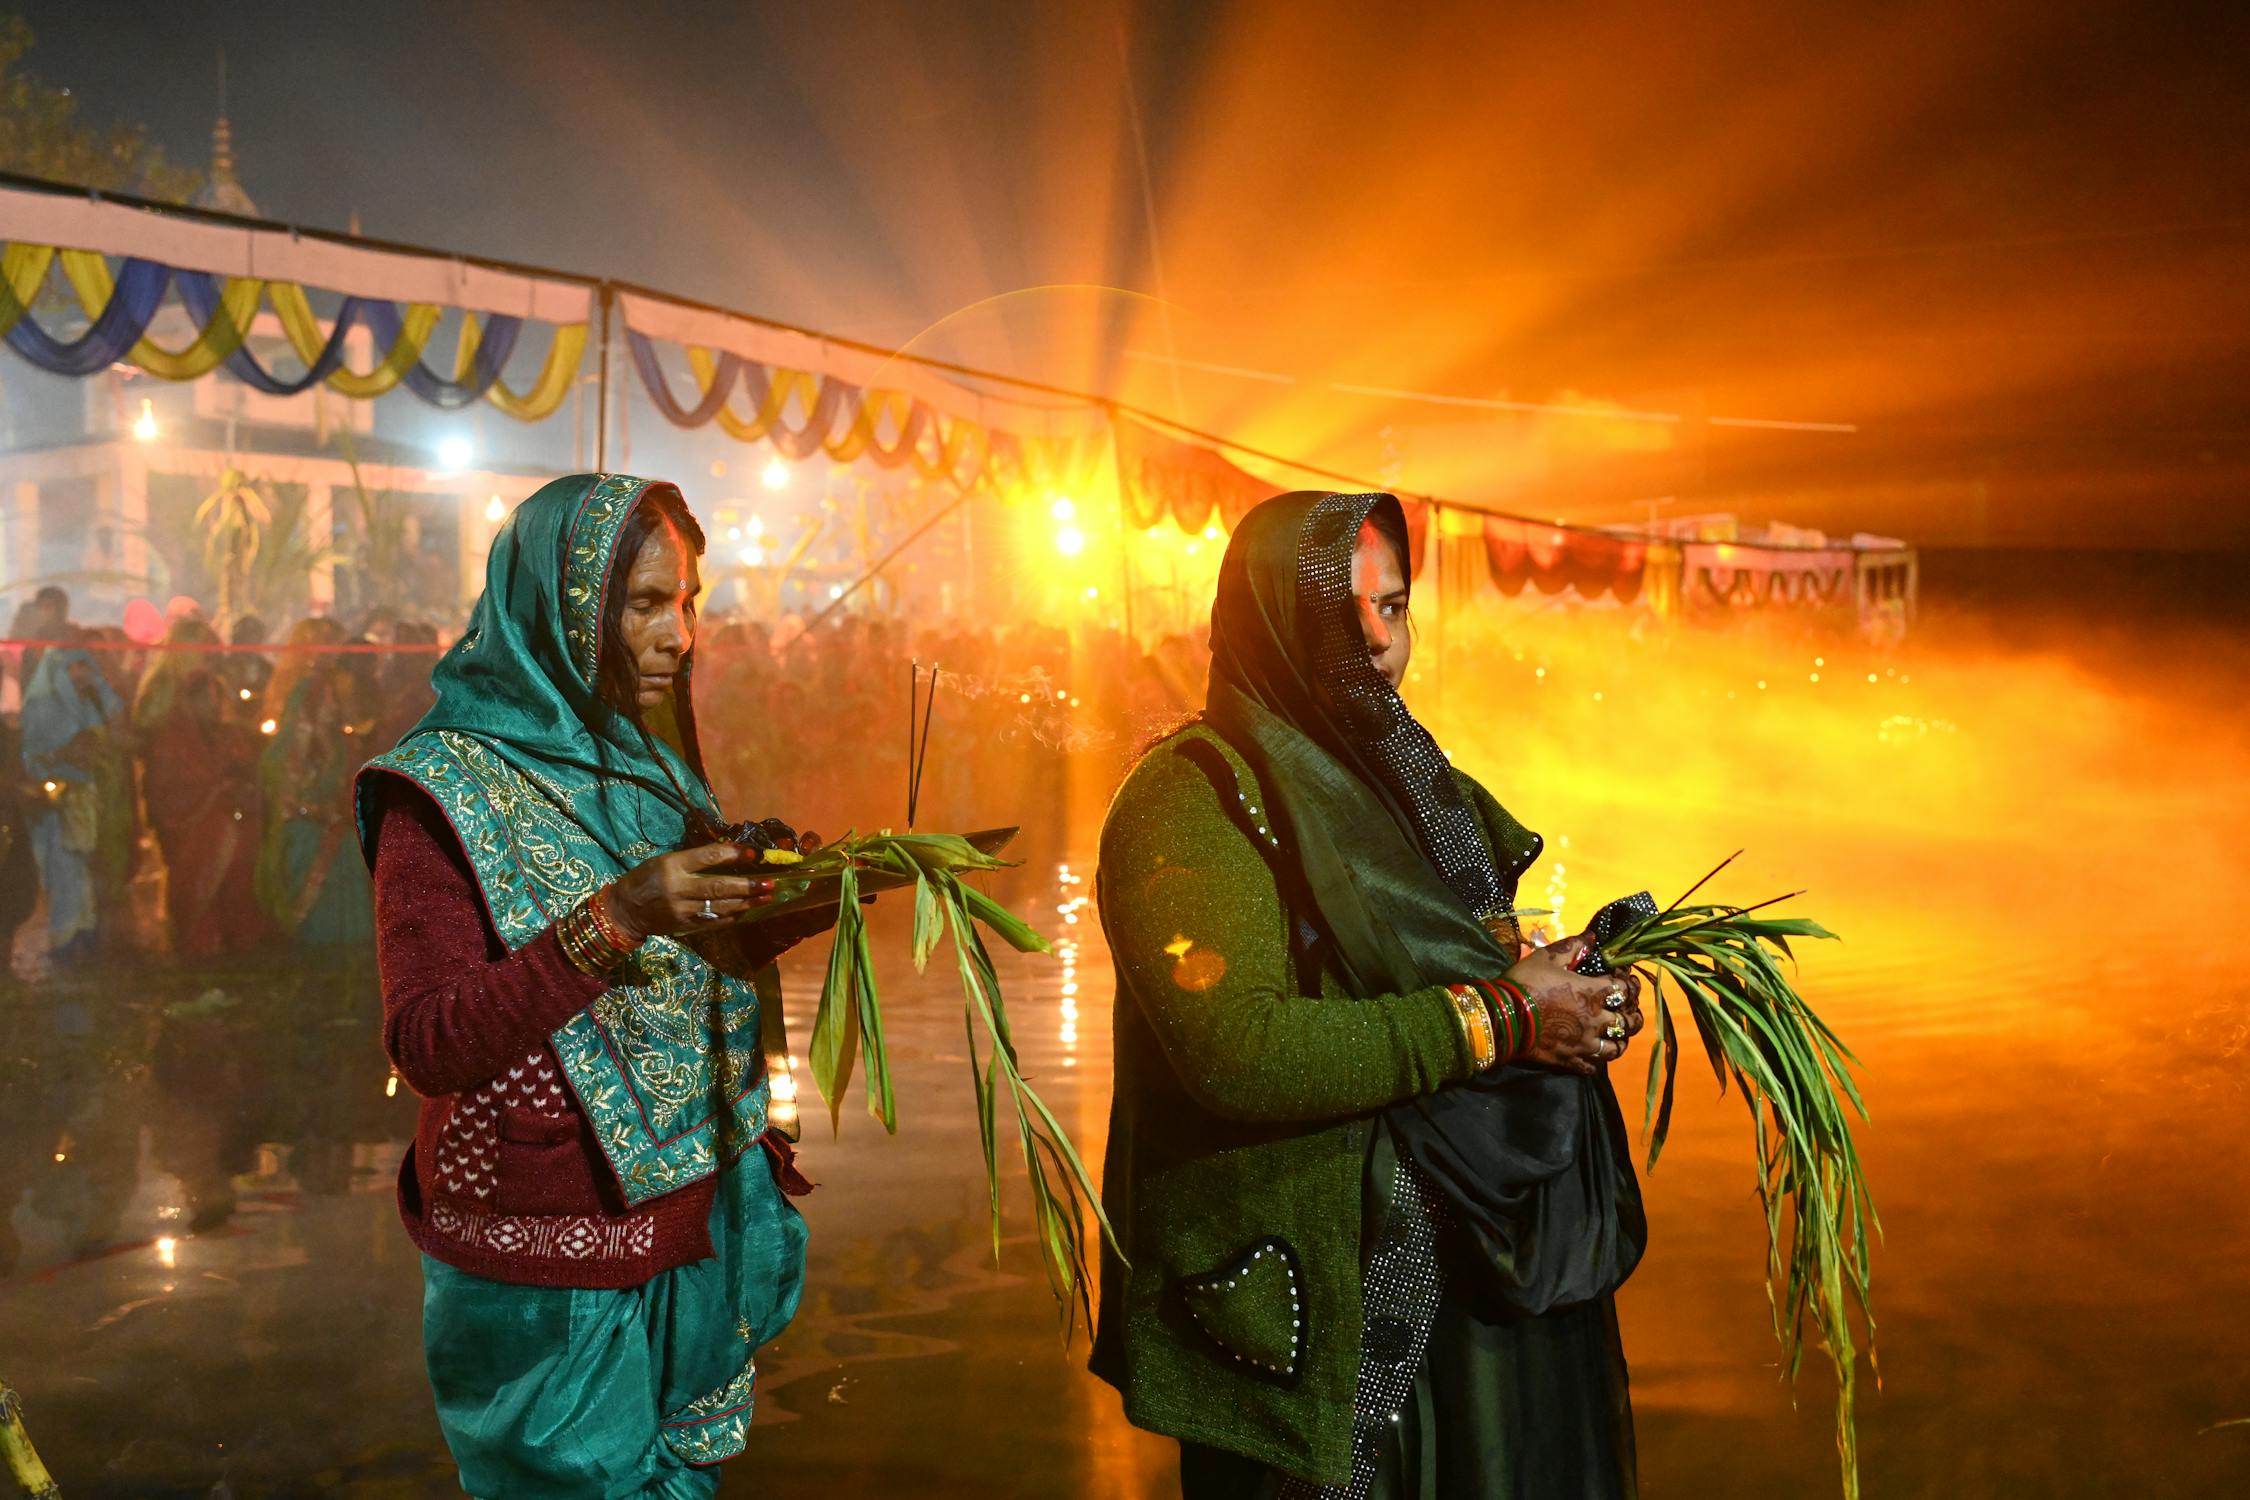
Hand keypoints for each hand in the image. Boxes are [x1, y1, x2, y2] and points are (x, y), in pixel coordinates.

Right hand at [608, 842, 778, 941]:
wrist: (625, 910)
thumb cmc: (646, 879)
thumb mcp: (665, 861)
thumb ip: (694, 860)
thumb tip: (729, 854)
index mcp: (672, 865)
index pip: (707, 857)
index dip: (732, 854)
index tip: (752, 853)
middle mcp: (678, 888)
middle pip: (718, 886)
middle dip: (747, 885)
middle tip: (770, 883)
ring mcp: (682, 910)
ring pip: (720, 907)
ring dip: (747, 902)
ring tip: (766, 897)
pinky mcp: (684, 926)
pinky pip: (714, 921)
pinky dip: (733, 916)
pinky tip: (748, 911)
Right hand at [1504, 934, 1644, 1075]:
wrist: (1501, 1017)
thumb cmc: (1525, 982)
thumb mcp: (1546, 957)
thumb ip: (1572, 947)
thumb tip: (1592, 936)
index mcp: (1593, 992)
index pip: (1624, 989)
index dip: (1629, 984)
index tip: (1623, 980)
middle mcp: (1596, 1020)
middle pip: (1628, 1022)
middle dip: (1632, 1015)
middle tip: (1628, 1011)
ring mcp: (1585, 1043)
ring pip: (1616, 1048)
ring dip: (1619, 1041)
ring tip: (1615, 1037)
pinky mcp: (1571, 1060)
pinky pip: (1593, 1067)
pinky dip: (1597, 1062)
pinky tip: (1593, 1056)